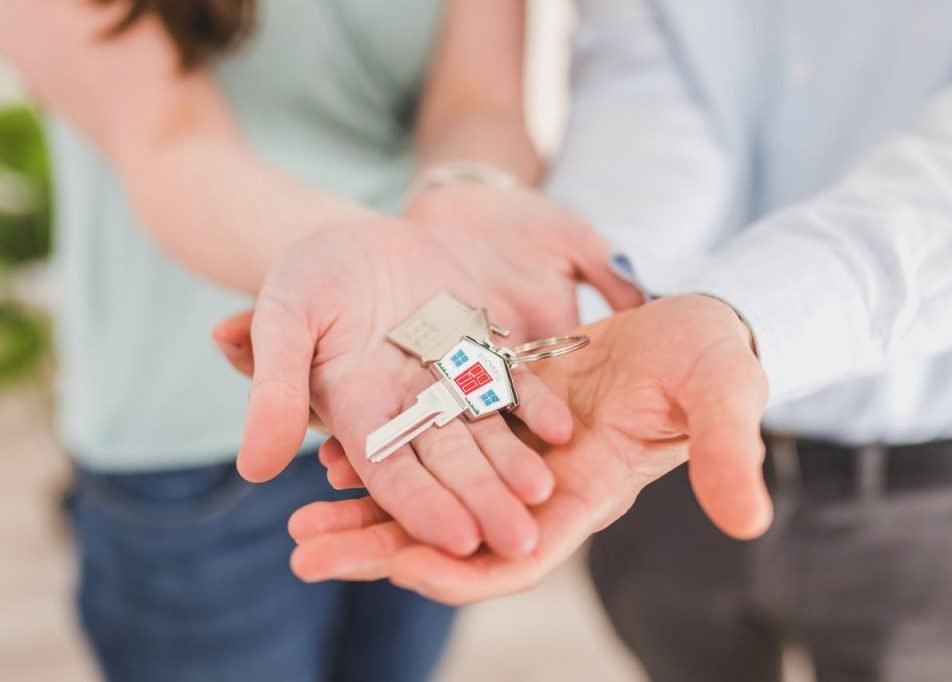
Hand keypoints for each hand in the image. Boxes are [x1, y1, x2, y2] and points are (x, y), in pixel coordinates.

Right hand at [217, 194, 640, 558]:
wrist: (357, 238)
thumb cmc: (310, 275)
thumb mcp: (284, 318)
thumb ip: (273, 388)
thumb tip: (255, 470)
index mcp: (357, 414)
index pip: (391, 472)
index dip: (423, 506)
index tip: (458, 541)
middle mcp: (408, 410)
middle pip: (449, 464)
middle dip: (483, 503)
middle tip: (521, 543)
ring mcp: (450, 382)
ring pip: (487, 432)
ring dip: (515, 464)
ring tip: (545, 493)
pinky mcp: (483, 351)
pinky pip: (513, 381)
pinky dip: (534, 404)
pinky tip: (561, 429)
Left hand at [285, 295, 771, 602]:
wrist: (695, 323)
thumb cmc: (715, 359)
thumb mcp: (725, 395)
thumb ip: (728, 451)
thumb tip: (749, 519)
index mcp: (589, 495)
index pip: (520, 557)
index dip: (464, 570)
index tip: (401, 567)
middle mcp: (543, 488)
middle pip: (455, 538)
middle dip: (382, 550)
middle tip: (306, 553)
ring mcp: (515, 455)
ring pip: (432, 494)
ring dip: (368, 508)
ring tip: (298, 516)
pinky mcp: (495, 416)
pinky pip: (430, 441)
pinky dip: (387, 450)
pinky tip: (330, 447)